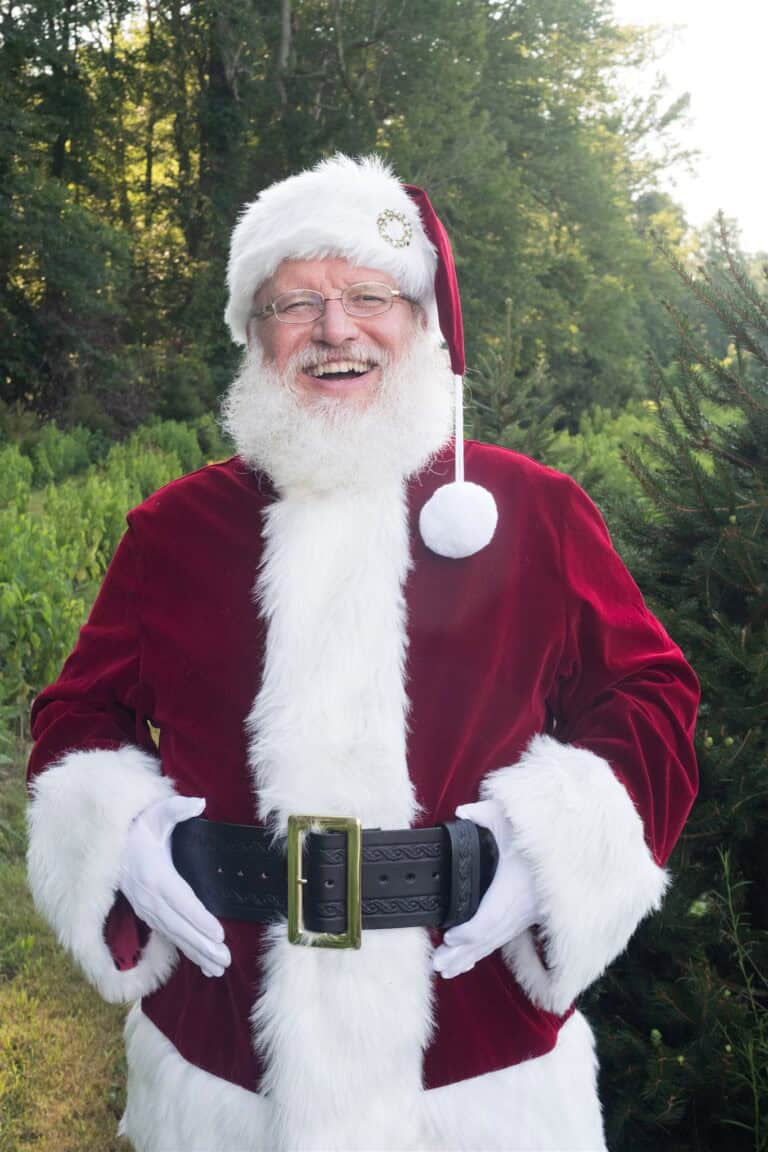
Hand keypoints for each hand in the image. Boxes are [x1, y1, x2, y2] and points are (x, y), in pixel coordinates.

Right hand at [119, 795, 230, 977]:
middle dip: (203, 944)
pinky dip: (188, 953)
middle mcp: (151, 898)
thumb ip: (177, 808)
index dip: (199, 918)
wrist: (112, 846)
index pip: (181, 900)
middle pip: (180, 926)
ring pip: (176, 936)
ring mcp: (148, 910)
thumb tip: (199, 802)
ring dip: (198, 953)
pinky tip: (206, 966)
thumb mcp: (156, 814)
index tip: (218, 932)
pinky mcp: (149, 916)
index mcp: (155, 875)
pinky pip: (170, 937)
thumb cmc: (140, 828)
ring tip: (221, 967)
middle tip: (226, 958)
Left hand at [432, 799, 537, 978]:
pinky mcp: (522, 921)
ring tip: (445, 970)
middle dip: (461, 953)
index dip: (468, 932)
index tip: (450, 935)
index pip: (490, 919)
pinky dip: (481, 954)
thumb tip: (461, 813)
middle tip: (438, 963)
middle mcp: (518, 911)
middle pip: (487, 939)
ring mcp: (521, 919)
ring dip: (468, 959)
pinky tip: (465, 966)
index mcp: (514, 890)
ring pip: (492, 944)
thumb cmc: (540, 838)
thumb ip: (486, 814)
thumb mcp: (513, 821)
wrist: (574, 854)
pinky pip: (499, 942)